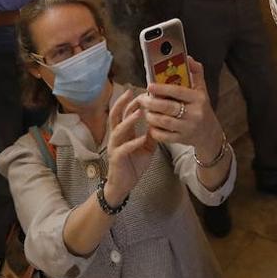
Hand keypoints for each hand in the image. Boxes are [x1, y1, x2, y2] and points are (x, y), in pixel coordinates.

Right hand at [103, 89, 155, 204]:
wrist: (123, 185)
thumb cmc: (133, 164)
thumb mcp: (146, 147)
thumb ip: (151, 135)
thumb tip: (161, 122)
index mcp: (123, 132)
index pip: (124, 112)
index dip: (131, 102)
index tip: (142, 93)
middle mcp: (116, 137)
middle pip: (115, 115)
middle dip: (123, 104)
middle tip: (133, 94)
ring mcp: (114, 147)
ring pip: (118, 130)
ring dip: (129, 121)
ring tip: (140, 113)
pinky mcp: (116, 158)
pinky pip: (124, 148)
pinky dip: (133, 143)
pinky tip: (142, 138)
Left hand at [140, 57, 222, 155]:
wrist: (210, 134)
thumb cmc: (202, 109)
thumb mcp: (202, 90)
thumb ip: (195, 73)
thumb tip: (188, 58)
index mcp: (198, 98)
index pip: (178, 91)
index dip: (162, 88)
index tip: (149, 85)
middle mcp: (194, 113)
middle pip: (168, 107)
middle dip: (151, 102)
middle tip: (142, 98)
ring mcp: (187, 128)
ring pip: (164, 122)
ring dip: (151, 115)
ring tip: (146, 110)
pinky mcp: (181, 139)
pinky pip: (163, 136)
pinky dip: (154, 130)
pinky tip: (151, 124)